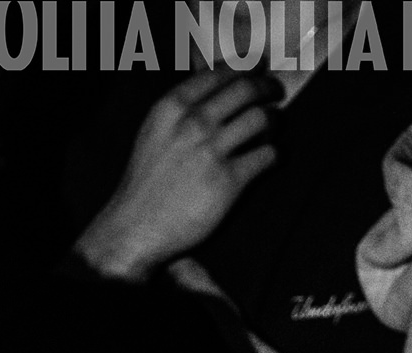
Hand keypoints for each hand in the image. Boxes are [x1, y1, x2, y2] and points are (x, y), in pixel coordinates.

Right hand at [73, 70, 279, 280]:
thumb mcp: (153, 133)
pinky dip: (275, 153)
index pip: (219, 73)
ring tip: (276, 125)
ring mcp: (212, 151)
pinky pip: (267, 155)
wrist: (136, 228)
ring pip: (262, 119)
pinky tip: (274, 156)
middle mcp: (194, 122)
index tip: (258, 65)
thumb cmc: (144, 185)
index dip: (246, 66)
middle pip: (246, 90)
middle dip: (267, 87)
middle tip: (275, 92)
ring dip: (275, 120)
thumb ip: (179, 111)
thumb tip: (212, 93)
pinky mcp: (229, 181)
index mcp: (173, 106)